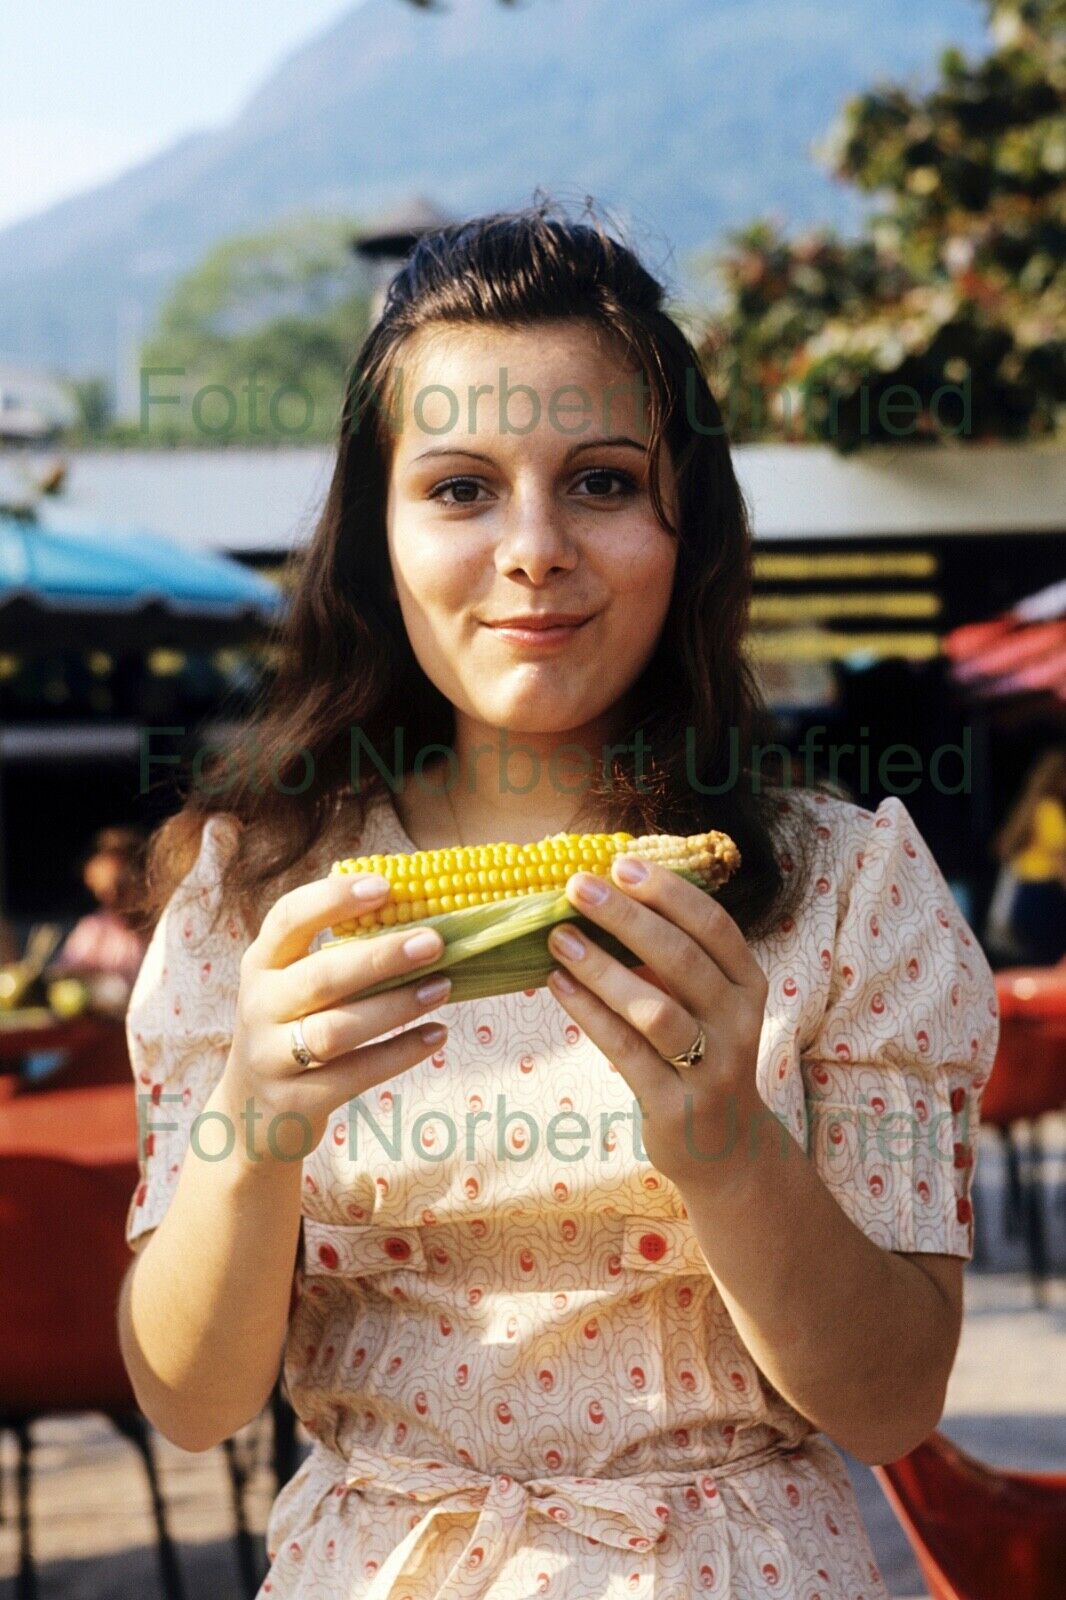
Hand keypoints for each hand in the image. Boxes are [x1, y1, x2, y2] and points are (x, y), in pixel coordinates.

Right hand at [220, 872, 452, 1156]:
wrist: (250, 1115)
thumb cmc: (292, 1030)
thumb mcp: (294, 987)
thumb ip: (337, 955)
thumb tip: (418, 919)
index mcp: (261, 964)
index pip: (288, 919)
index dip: (333, 898)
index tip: (385, 885)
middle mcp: (259, 1006)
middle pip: (320, 977)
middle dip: (381, 957)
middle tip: (434, 943)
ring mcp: (272, 1057)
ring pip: (336, 1031)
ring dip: (395, 1007)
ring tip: (442, 987)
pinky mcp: (295, 1102)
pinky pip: (354, 1074)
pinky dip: (399, 1053)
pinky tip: (436, 1035)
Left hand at [545, 854, 768, 1189]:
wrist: (725, 1148)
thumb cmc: (699, 1054)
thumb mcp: (704, 1003)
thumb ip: (669, 957)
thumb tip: (603, 894)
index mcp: (748, 985)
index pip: (714, 926)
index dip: (668, 892)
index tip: (619, 863)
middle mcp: (739, 1023)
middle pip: (682, 959)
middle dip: (627, 917)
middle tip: (577, 887)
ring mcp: (713, 1068)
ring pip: (655, 1010)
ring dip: (603, 969)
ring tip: (559, 939)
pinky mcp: (678, 1106)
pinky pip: (627, 1052)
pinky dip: (589, 1014)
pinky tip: (558, 985)